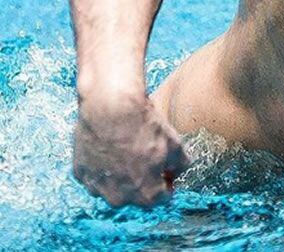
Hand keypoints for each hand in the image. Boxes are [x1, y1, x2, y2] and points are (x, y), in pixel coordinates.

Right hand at [73, 94, 189, 207]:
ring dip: (121, 175)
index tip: (167, 172)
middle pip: (136, 195)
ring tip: (127, 152)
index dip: (167, 183)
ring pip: (113, 187)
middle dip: (144, 181)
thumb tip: (178, 170)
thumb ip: (180, 164)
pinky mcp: (80, 173)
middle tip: (147, 160)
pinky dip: (102, 167)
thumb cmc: (145, 126)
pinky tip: (110, 149)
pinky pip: (96, 175)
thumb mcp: (175, 144)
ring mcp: (97, 187)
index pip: (161, 198)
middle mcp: (119, 198)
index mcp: (145, 194)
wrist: (111, 108)